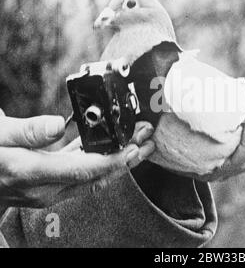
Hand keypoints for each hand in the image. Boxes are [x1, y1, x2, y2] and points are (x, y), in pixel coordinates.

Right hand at [0, 109, 154, 207]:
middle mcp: (46, 187)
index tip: (135, 148)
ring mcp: (50, 189)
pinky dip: (100, 158)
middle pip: (97, 176)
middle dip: (127, 159)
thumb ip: (25, 131)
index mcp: (33, 173)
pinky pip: (81, 171)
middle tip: (149, 140)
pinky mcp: (50, 183)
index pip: (84, 171)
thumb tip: (58, 125)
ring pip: (93, 176)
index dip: (113, 161)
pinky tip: (109, 144)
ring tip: (139, 141)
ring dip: (119, 159)